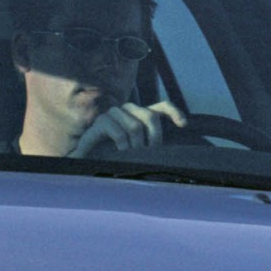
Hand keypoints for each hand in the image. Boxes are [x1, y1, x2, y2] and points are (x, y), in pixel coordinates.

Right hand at [71, 99, 187, 156]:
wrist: (88, 162)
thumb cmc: (115, 159)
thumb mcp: (138, 153)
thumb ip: (151, 147)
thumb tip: (171, 153)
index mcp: (140, 115)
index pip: (162, 107)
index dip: (174, 112)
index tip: (183, 125)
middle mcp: (128, 110)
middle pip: (150, 117)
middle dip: (153, 138)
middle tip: (148, 155)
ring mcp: (114, 113)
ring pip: (135, 126)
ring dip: (135, 146)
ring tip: (129, 156)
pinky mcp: (101, 121)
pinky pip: (119, 132)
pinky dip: (122, 145)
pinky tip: (119, 153)